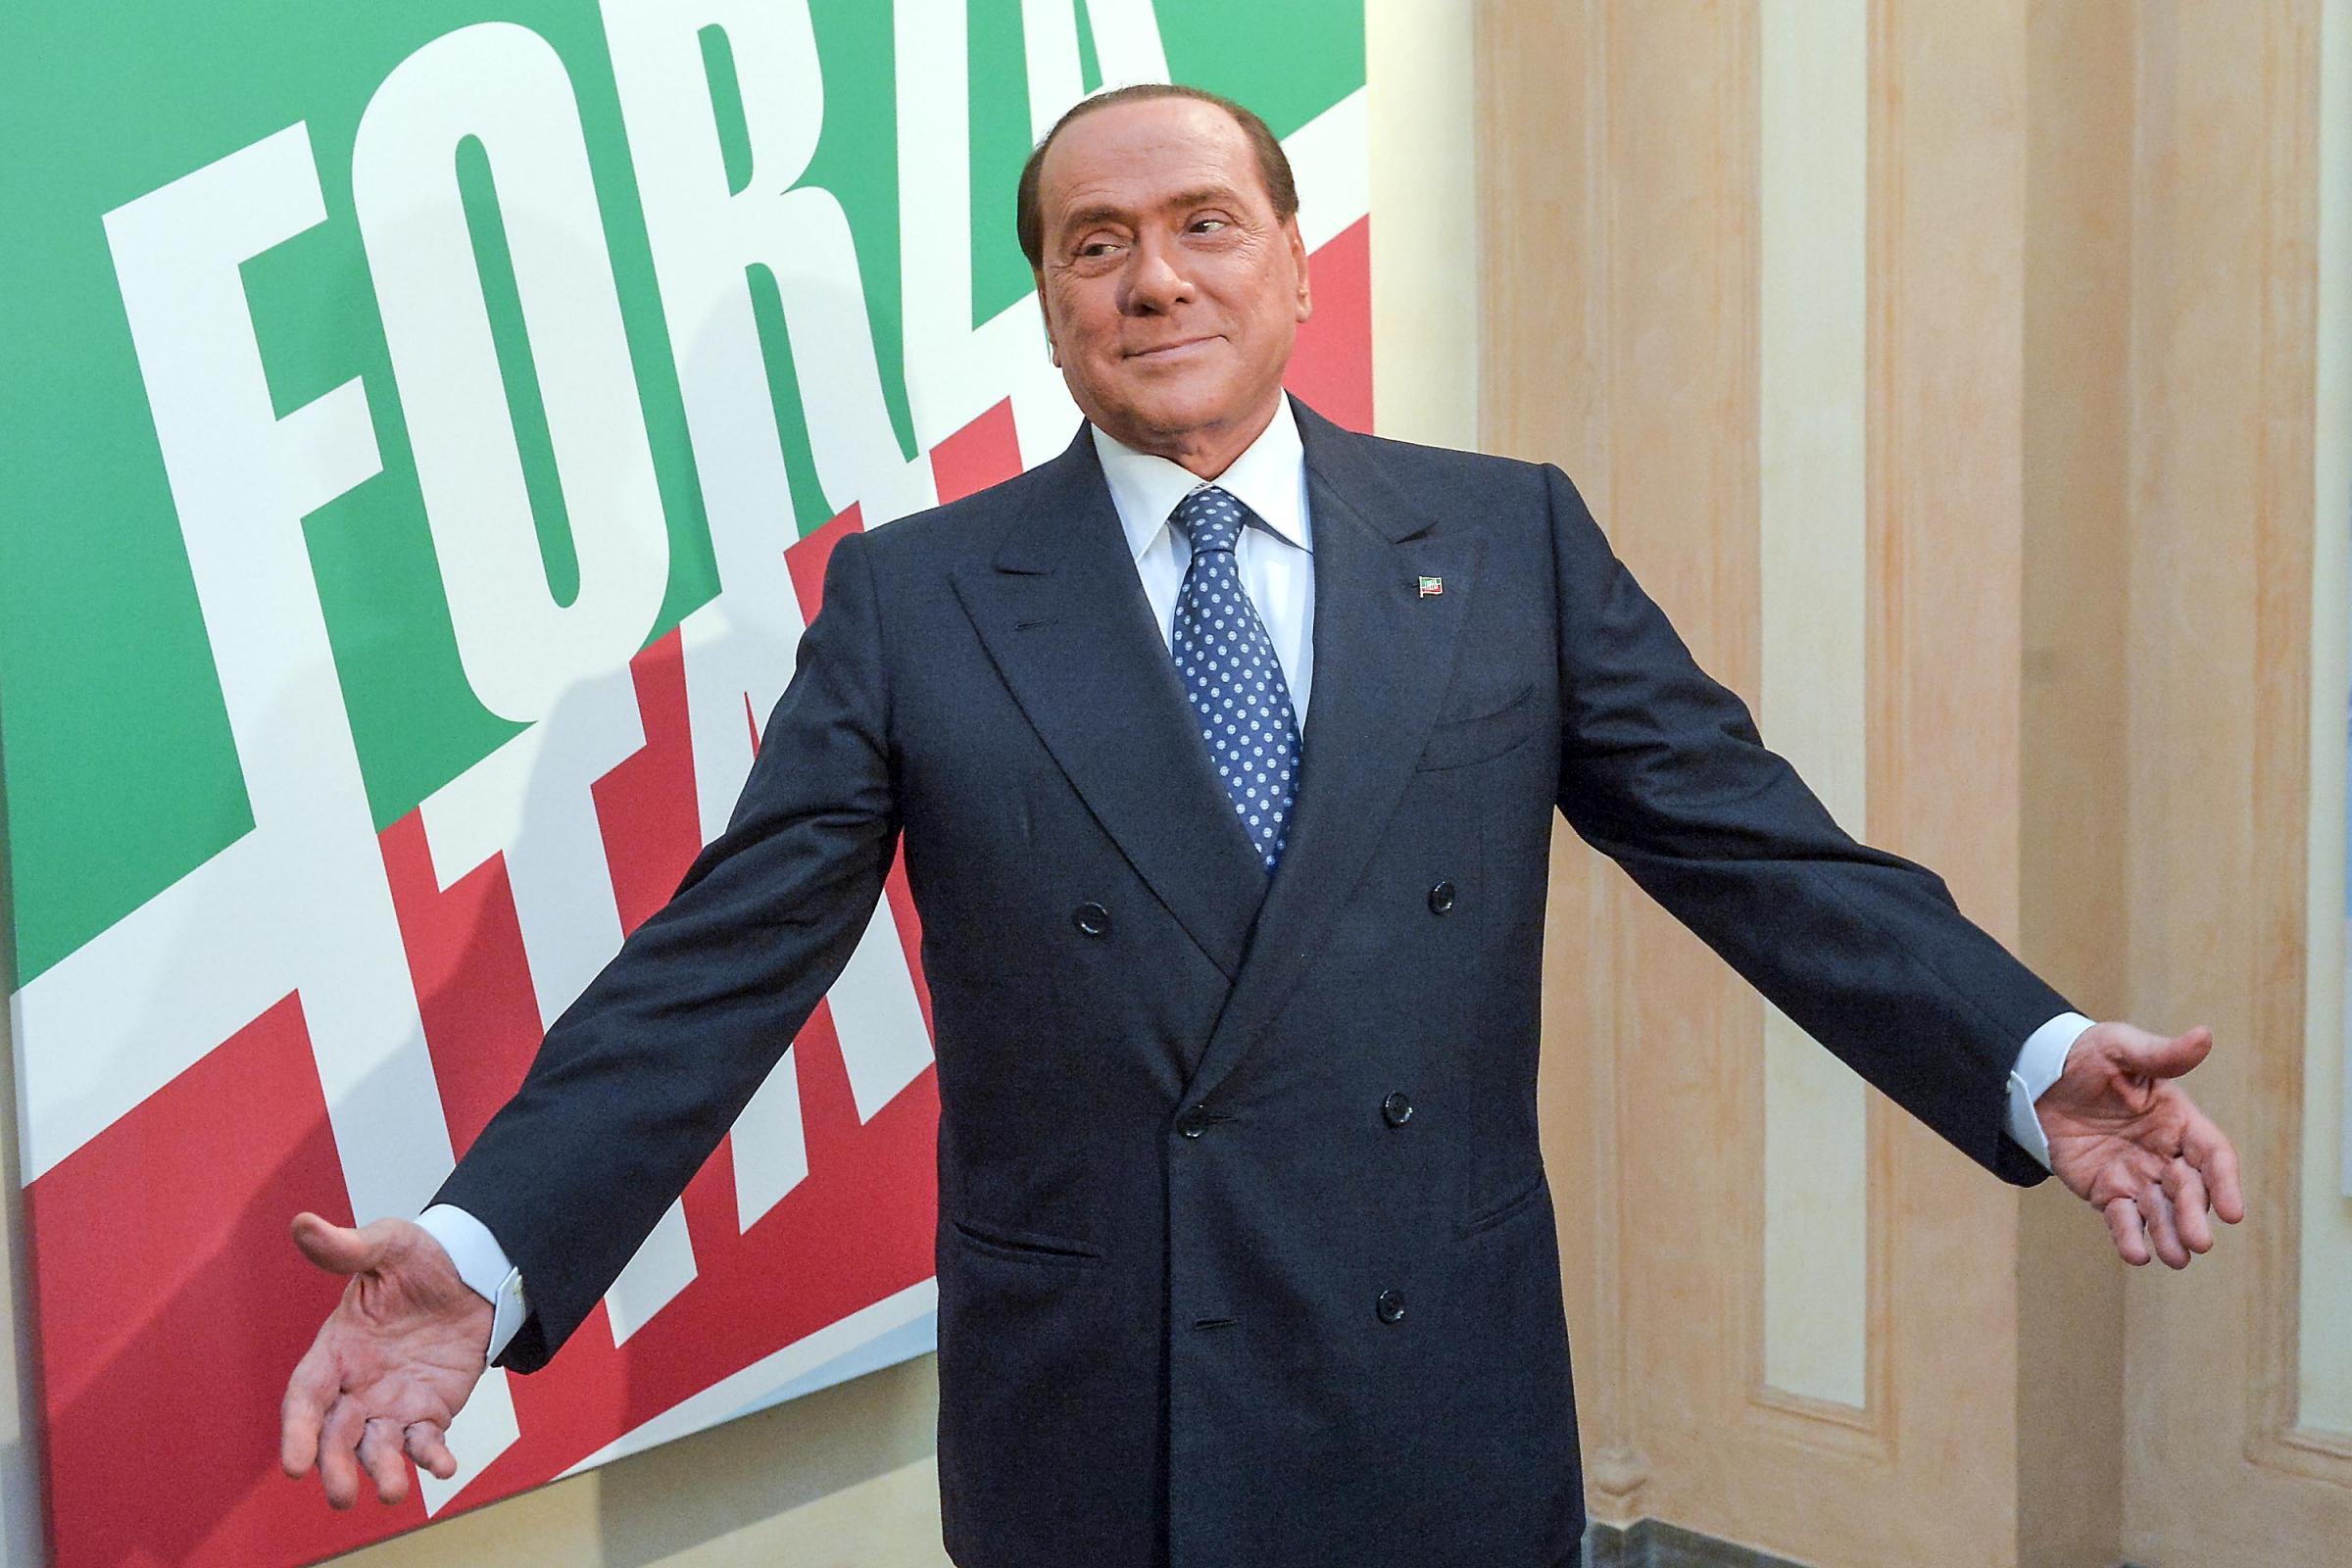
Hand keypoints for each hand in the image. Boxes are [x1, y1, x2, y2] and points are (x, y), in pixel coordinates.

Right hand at [279, 1213, 492, 1506]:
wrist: (474, 1268)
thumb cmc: (420, 1257)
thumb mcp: (386, 1245)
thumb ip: (346, 1247)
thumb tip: (303, 1223)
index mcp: (336, 1349)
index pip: (306, 1397)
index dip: (298, 1431)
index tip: (295, 1465)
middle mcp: (357, 1384)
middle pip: (337, 1435)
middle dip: (335, 1466)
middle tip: (342, 1495)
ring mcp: (393, 1402)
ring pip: (379, 1447)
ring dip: (382, 1471)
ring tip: (391, 1493)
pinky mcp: (430, 1409)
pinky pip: (426, 1441)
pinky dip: (432, 1457)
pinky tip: (444, 1467)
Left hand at [2039, 1022, 2245, 1269]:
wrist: (2037, 1075)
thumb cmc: (2086, 1056)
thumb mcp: (2121, 1048)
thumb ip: (2161, 1054)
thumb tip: (2204, 1036)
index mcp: (2179, 1120)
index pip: (2212, 1154)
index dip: (2226, 1182)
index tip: (2233, 1212)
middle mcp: (2164, 1153)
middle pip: (2189, 1190)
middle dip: (2195, 1216)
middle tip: (2199, 1241)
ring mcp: (2136, 1176)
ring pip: (2160, 1212)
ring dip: (2170, 1235)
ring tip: (2175, 1257)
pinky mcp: (2106, 1191)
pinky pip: (2122, 1219)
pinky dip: (2129, 1238)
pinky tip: (2136, 1255)